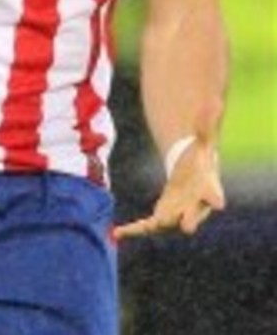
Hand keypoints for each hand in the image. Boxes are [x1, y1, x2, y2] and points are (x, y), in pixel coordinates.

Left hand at [114, 110, 223, 240]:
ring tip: (135, 230)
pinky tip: (116, 233)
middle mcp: (194, 207)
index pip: (214, 194)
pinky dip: (133, 230)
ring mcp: (177, 214)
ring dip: (154, 224)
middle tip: (186, 227)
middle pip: (192, 215)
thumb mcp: (203, 140)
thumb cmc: (200, 161)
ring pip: (166, 222)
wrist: (194, 179)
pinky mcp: (161, 216)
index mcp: (207, 189)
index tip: (218, 201)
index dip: (215, 197)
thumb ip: (206, 124)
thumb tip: (214, 101)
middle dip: (189, 219)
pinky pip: (147, 225)